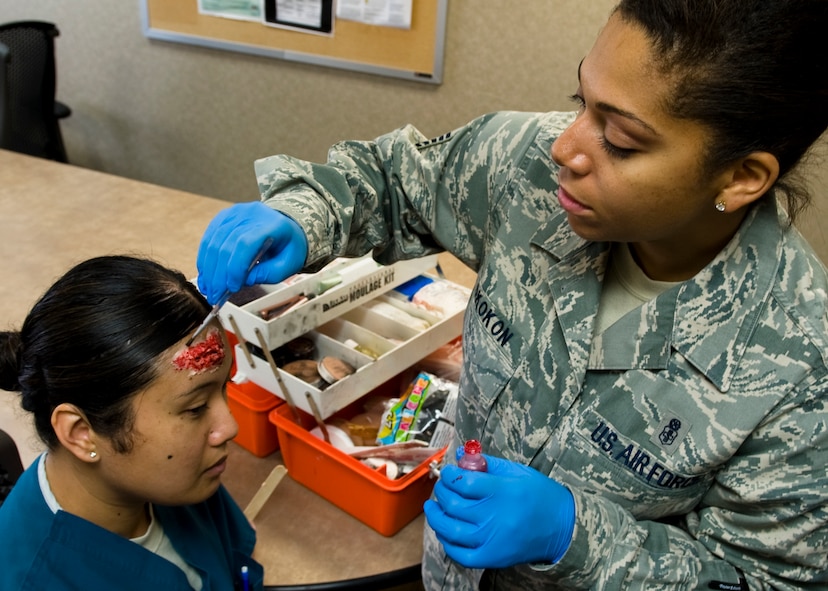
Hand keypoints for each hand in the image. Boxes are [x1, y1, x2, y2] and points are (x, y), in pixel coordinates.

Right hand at [196, 202, 307, 303]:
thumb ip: (270, 273)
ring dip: (208, 269)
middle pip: (225, 245)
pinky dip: (205, 259)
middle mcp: (249, 215)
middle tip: (215, 295)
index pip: (245, 243)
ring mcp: (234, 214)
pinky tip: (205, 275)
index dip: (235, 267)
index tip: (232, 287)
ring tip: (209, 289)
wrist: (286, 224)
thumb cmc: (288, 244)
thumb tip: (245, 280)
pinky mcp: (223, 218)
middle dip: (218, 275)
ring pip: (213, 243)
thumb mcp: (289, 263)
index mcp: (271, 224)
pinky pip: (208, 239)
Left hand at [424, 454, 574, 568]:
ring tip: (432, 507)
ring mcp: (492, 540)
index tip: (448, 472)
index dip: (450, 476)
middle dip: (441, 492)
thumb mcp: (516, 472)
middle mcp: (494, 517)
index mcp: (502, 492)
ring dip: (436, 517)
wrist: (562, 527)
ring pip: (450, 530)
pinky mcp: (492, 558)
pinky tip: (444, 531)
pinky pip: (460, 554)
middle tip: (442, 486)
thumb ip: (487, 463)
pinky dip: (447, 543)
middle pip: (453, 505)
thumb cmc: (539, 495)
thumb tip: (459, 455)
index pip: (463, 483)